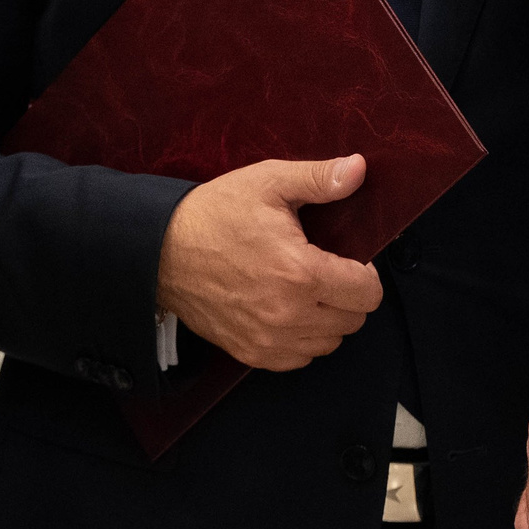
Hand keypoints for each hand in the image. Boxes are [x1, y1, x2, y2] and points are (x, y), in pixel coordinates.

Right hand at [155, 156, 383, 370]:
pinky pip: (298, 359)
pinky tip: (288, 311)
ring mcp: (268, 339)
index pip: (367, 293)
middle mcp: (289, 314)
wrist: (161, 250)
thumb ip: (319, 178)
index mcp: (301, 273)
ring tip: (307, 290)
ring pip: (329, 343)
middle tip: (327, 270)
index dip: (366, 272)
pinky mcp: (250, 352)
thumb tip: (358, 169)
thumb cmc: (215, 214)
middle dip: (349, 295)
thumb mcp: (269, 182)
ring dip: (327, 319)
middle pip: (353, 321)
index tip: (350, 259)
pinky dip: (302, 339)